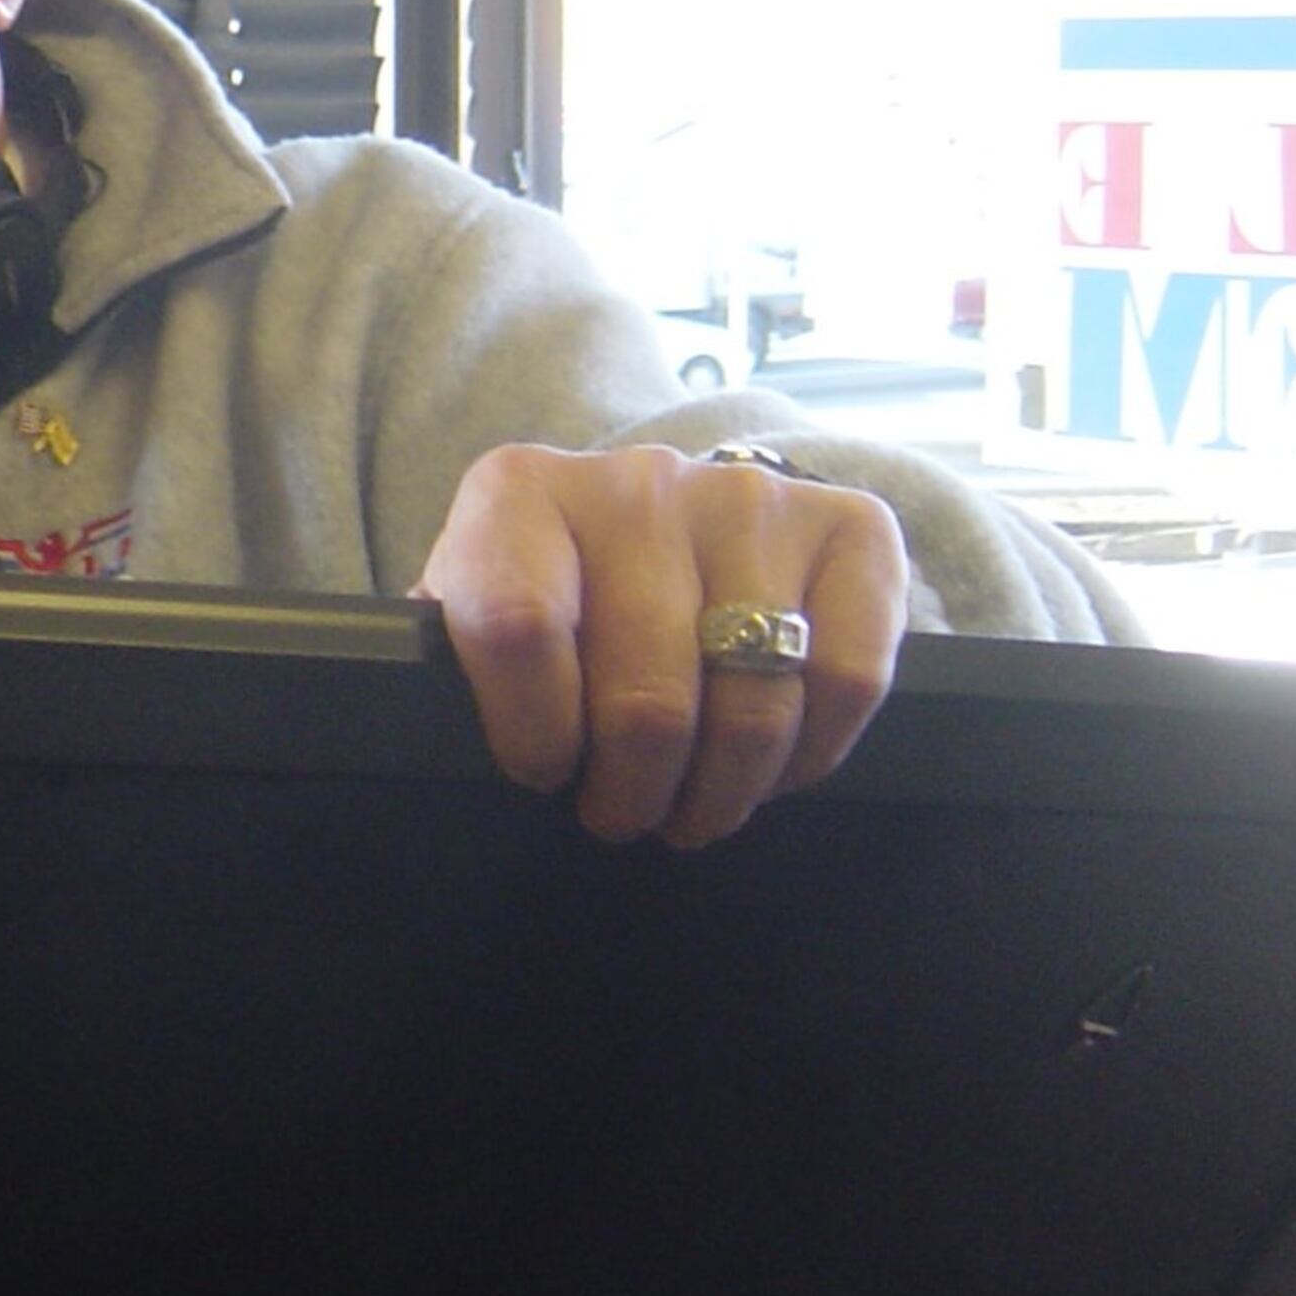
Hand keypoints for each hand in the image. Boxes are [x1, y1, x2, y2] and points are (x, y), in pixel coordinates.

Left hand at [410, 443, 907, 847]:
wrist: (655, 523)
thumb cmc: (552, 599)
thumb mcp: (474, 622)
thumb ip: (456, 670)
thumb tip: (446, 751)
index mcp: (518, 495)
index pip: (518, 627)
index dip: (534, 734)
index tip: (543, 774)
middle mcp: (637, 481)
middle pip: (646, 694)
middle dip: (633, 792)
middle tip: (624, 815)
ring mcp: (748, 499)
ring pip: (752, 699)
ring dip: (722, 788)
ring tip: (692, 806)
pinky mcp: (849, 526)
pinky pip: (849, 678)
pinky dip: (811, 752)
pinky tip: (771, 763)